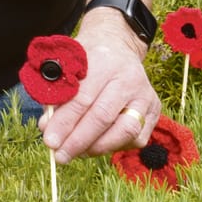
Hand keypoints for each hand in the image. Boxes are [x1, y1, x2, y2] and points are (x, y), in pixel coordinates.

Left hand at [39, 8, 162, 162]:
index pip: (82, 98)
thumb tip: (47, 128)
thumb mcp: (66, 66)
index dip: (64, 122)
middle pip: (103, 117)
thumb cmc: (85, 59)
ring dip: (97, 148)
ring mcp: (145, 95)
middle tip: (60, 156)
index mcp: (103, 61)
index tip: (49, 141)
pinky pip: (137, 138)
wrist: (117, 45)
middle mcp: (128, 78)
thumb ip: (55, 95)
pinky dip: (115, 147)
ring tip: (76, 154)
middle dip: (78, 141)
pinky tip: (96, 146)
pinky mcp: (155, 110)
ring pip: (125, 131)